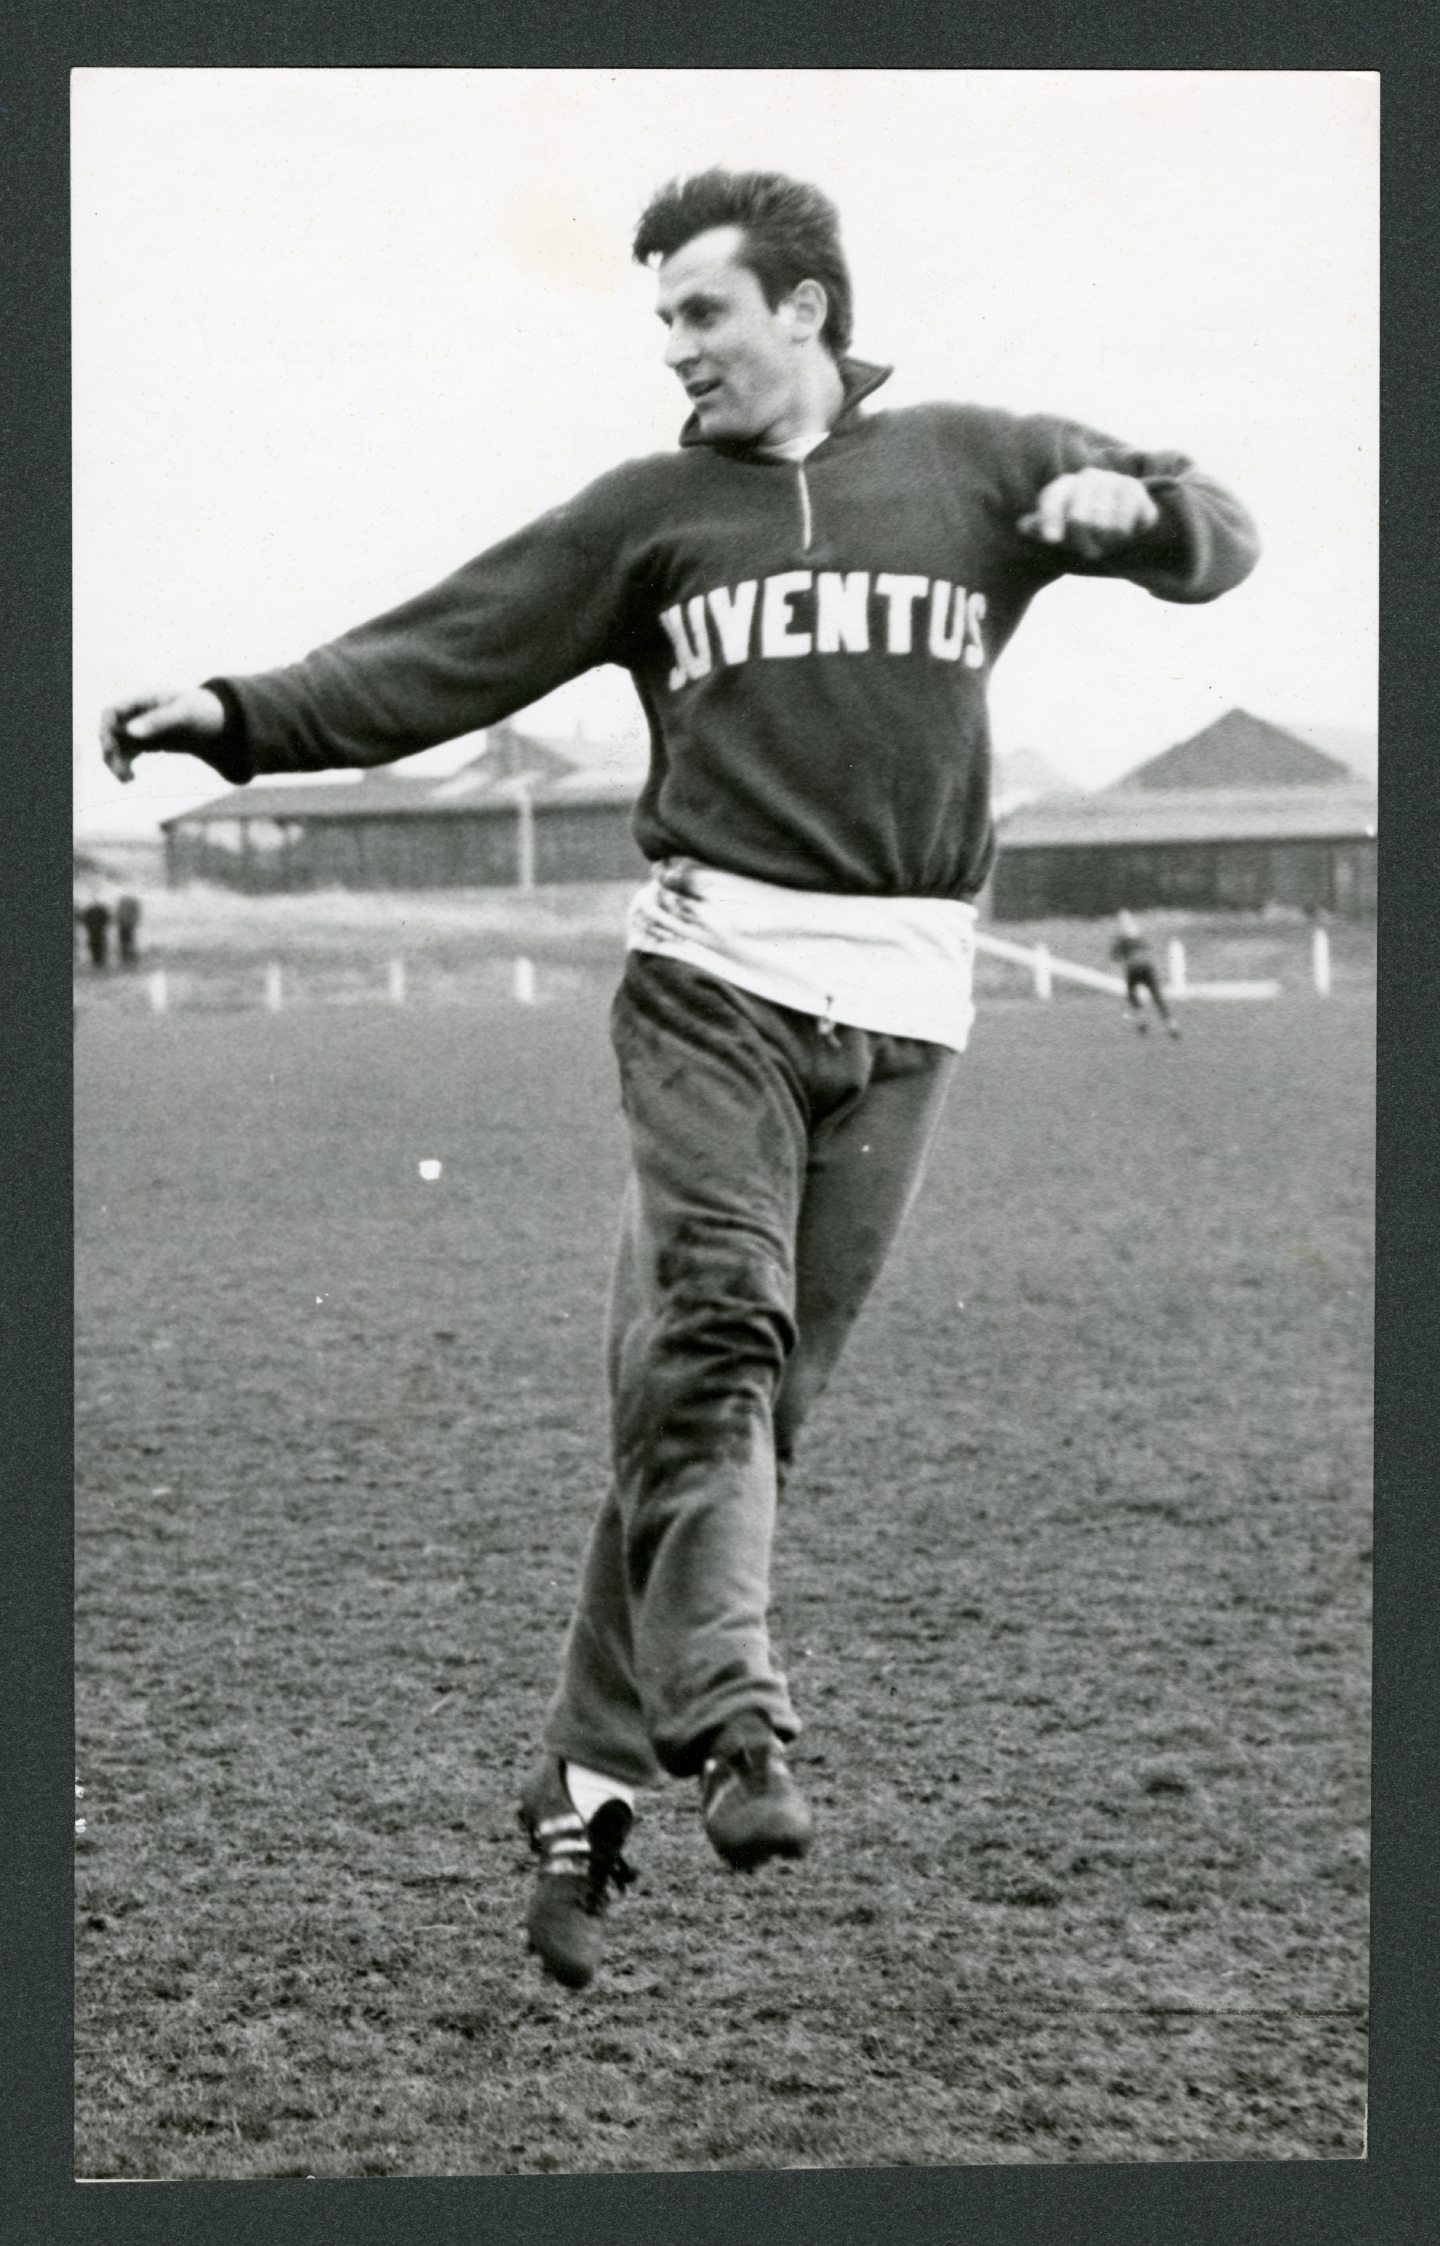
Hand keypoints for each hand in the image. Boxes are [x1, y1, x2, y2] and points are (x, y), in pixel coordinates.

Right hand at [101, 687, 225, 782]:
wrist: (222, 723)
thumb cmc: (204, 712)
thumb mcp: (184, 714)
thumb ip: (158, 721)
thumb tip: (129, 732)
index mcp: (144, 701)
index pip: (112, 713)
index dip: (106, 730)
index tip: (111, 749)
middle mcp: (138, 715)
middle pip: (111, 732)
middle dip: (110, 751)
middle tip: (120, 771)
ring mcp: (142, 729)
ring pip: (118, 746)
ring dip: (116, 762)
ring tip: (126, 780)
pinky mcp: (149, 743)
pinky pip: (128, 754)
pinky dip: (125, 766)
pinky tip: (130, 780)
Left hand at [1018, 469, 1160, 555]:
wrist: (1117, 515)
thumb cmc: (1079, 526)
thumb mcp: (1056, 528)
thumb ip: (1038, 527)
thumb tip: (1024, 525)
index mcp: (1063, 486)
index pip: (1052, 500)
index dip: (1051, 520)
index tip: (1052, 540)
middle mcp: (1086, 477)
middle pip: (1080, 519)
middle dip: (1083, 543)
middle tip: (1089, 552)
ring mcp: (1111, 480)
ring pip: (1106, 524)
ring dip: (1107, 541)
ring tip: (1107, 541)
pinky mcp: (1133, 488)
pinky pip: (1128, 520)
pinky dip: (1126, 533)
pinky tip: (1125, 531)